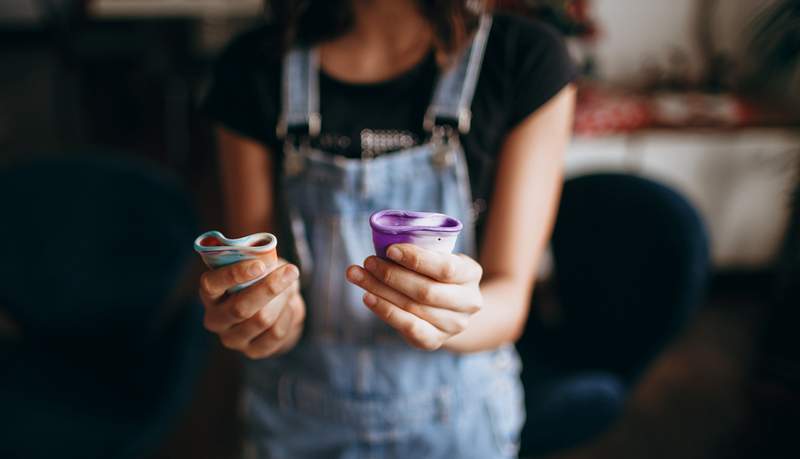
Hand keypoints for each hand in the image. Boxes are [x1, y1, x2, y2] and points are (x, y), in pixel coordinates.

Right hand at [199, 259, 304, 358]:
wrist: (274, 310)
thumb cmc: (261, 281)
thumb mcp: (259, 266)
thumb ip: (260, 262)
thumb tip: (271, 263)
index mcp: (210, 294)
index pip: (211, 285)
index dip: (234, 274)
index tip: (260, 265)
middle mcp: (216, 320)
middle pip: (240, 308)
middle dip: (269, 288)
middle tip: (291, 271)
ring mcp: (232, 339)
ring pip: (262, 320)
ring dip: (282, 300)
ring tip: (290, 286)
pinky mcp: (252, 351)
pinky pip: (275, 334)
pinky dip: (288, 315)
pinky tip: (290, 305)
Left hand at [346, 244, 482, 350]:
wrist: (450, 309)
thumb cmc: (436, 274)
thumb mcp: (438, 258)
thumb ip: (419, 253)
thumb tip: (382, 246)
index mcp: (471, 273)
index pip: (446, 268)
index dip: (416, 259)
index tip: (390, 250)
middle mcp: (469, 302)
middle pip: (426, 290)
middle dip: (392, 275)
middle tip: (368, 262)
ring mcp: (454, 325)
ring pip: (412, 307)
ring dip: (380, 290)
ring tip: (357, 275)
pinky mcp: (434, 341)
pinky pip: (408, 327)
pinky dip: (385, 311)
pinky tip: (367, 297)